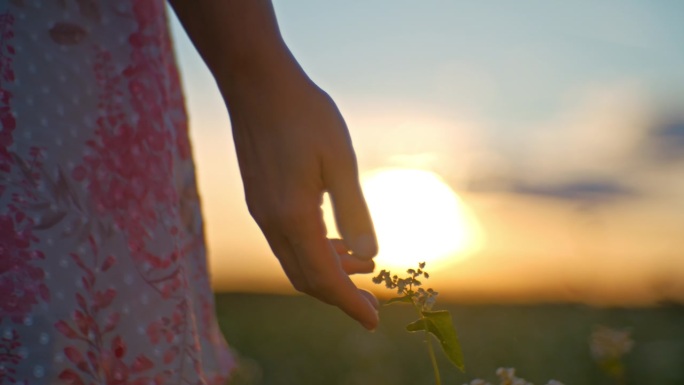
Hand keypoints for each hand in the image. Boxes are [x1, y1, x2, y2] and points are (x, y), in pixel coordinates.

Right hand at [224, 74, 379, 329]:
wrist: (257, 84)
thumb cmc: (304, 115)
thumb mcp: (340, 161)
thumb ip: (354, 212)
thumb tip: (370, 254)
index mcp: (293, 217)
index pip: (324, 278)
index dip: (349, 304)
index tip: (372, 320)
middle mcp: (272, 222)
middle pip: (305, 278)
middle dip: (339, 295)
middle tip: (371, 302)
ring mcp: (262, 212)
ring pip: (294, 262)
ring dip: (328, 271)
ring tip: (363, 265)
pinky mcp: (260, 200)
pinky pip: (287, 242)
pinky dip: (313, 252)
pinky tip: (334, 239)